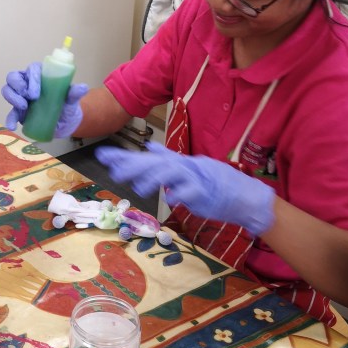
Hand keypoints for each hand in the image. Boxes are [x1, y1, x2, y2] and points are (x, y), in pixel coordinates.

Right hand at [2, 64, 87, 136]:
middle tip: (29, 98)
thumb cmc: (67, 105)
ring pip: (8, 90)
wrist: (65, 123)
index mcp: (41, 75)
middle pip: (14, 77)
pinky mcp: (18, 111)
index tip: (36, 92)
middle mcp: (28, 83)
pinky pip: (11, 113)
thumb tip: (82, 87)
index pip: (32, 69)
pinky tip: (12, 126)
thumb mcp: (72, 100)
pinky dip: (10, 118)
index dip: (31, 77)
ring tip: (23, 107)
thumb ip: (75, 93)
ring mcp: (21, 97)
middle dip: (17, 85)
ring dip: (12, 98)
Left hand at [95, 141, 274, 236]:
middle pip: (155, 163)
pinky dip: (180, 195)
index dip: (125, 156)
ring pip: (171, 174)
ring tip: (137, 188)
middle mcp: (185, 166)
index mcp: (179, 162)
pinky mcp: (206, 194)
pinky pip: (190, 193)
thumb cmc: (216, 184)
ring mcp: (196, 179)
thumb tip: (149, 149)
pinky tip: (169, 198)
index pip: (147, 158)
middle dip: (132, 165)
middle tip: (112, 169)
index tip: (103, 156)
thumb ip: (168, 159)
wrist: (245, 195)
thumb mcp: (189, 168)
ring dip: (153, 179)